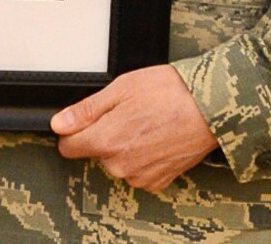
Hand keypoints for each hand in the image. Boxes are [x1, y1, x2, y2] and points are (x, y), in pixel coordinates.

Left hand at [50, 64, 217, 191]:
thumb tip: (60, 124)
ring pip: (118, 162)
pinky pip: (139, 171)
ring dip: (127, 146)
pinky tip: (159, 138)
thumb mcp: (122, 88)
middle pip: (97, 152)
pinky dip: (145, 157)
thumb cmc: (170, 92)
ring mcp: (139, 176)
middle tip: (131, 112)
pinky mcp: (158, 182)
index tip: (88, 120)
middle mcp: (119, 165)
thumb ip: (86, 110)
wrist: (211, 108)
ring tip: (149, 122)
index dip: (75, 131)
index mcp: (106, 141)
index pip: (68, 147)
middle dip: (107, 134)